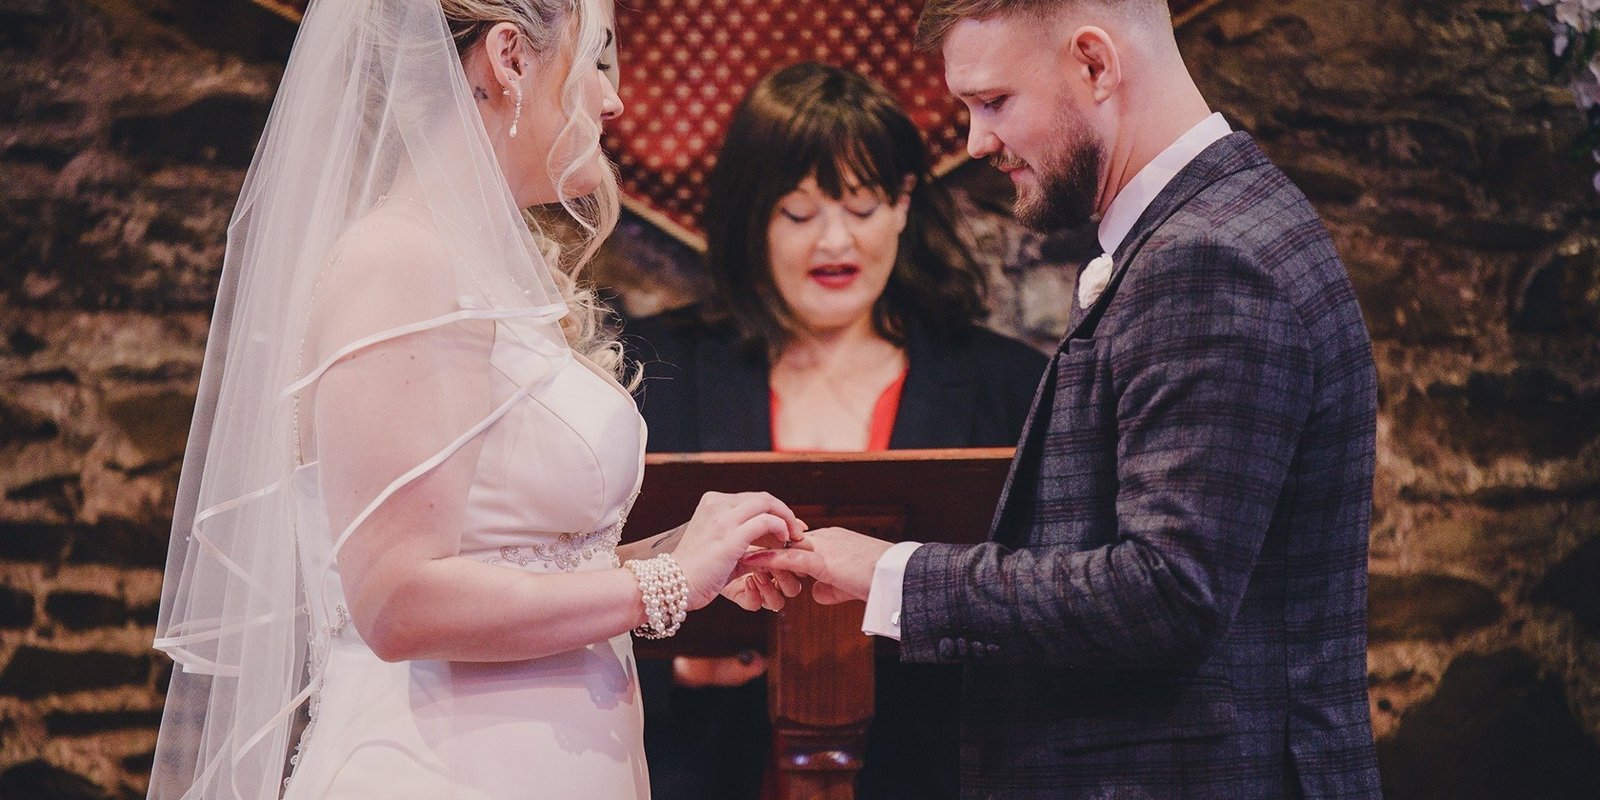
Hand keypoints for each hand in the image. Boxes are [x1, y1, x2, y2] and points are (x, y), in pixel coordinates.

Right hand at [671, 492, 804, 610]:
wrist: (673, 585)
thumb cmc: (697, 572)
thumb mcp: (722, 548)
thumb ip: (746, 544)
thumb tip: (773, 548)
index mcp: (712, 503)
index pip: (752, 499)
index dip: (775, 510)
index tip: (789, 526)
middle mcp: (716, 504)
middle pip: (762, 498)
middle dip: (784, 512)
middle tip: (798, 529)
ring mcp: (723, 518)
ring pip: (767, 505)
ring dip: (786, 519)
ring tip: (794, 537)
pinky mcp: (730, 535)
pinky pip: (766, 522)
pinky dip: (780, 529)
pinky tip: (783, 543)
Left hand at [739, 527, 889, 604]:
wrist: (899, 578)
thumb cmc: (881, 582)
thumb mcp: (850, 585)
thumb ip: (830, 587)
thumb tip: (816, 594)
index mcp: (832, 541)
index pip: (797, 542)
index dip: (777, 547)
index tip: (755, 552)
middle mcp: (825, 538)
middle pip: (785, 539)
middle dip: (761, 544)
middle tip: (737, 548)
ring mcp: (824, 547)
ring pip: (784, 545)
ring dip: (760, 551)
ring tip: (735, 555)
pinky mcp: (823, 561)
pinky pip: (789, 558)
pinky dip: (768, 560)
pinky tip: (751, 562)